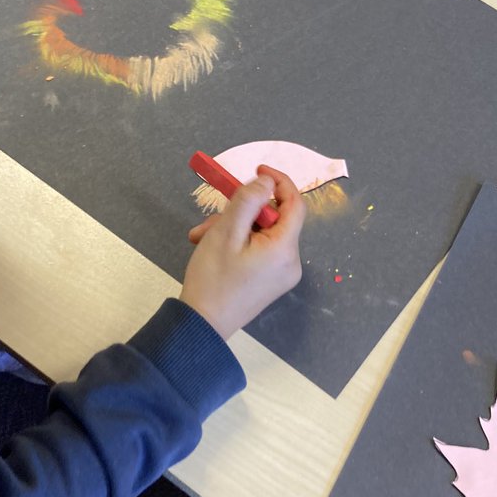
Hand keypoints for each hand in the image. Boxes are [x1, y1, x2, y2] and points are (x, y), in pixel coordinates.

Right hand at [180, 165, 305, 339]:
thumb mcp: (226, 232)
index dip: (279, 182)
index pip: (295, 204)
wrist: (201, 326)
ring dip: (232, 228)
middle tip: (211, 219)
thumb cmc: (213, 280)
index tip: (257, 170)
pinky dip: (237, 243)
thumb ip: (248, 200)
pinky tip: (211, 248)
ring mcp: (281, 275)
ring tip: (202, 237)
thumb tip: (266, 182)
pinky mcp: (269, 282)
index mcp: (285, 249)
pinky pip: (258, 250)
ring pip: (261, 234)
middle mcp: (290, 262)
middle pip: (272, 219)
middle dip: (241, 212)